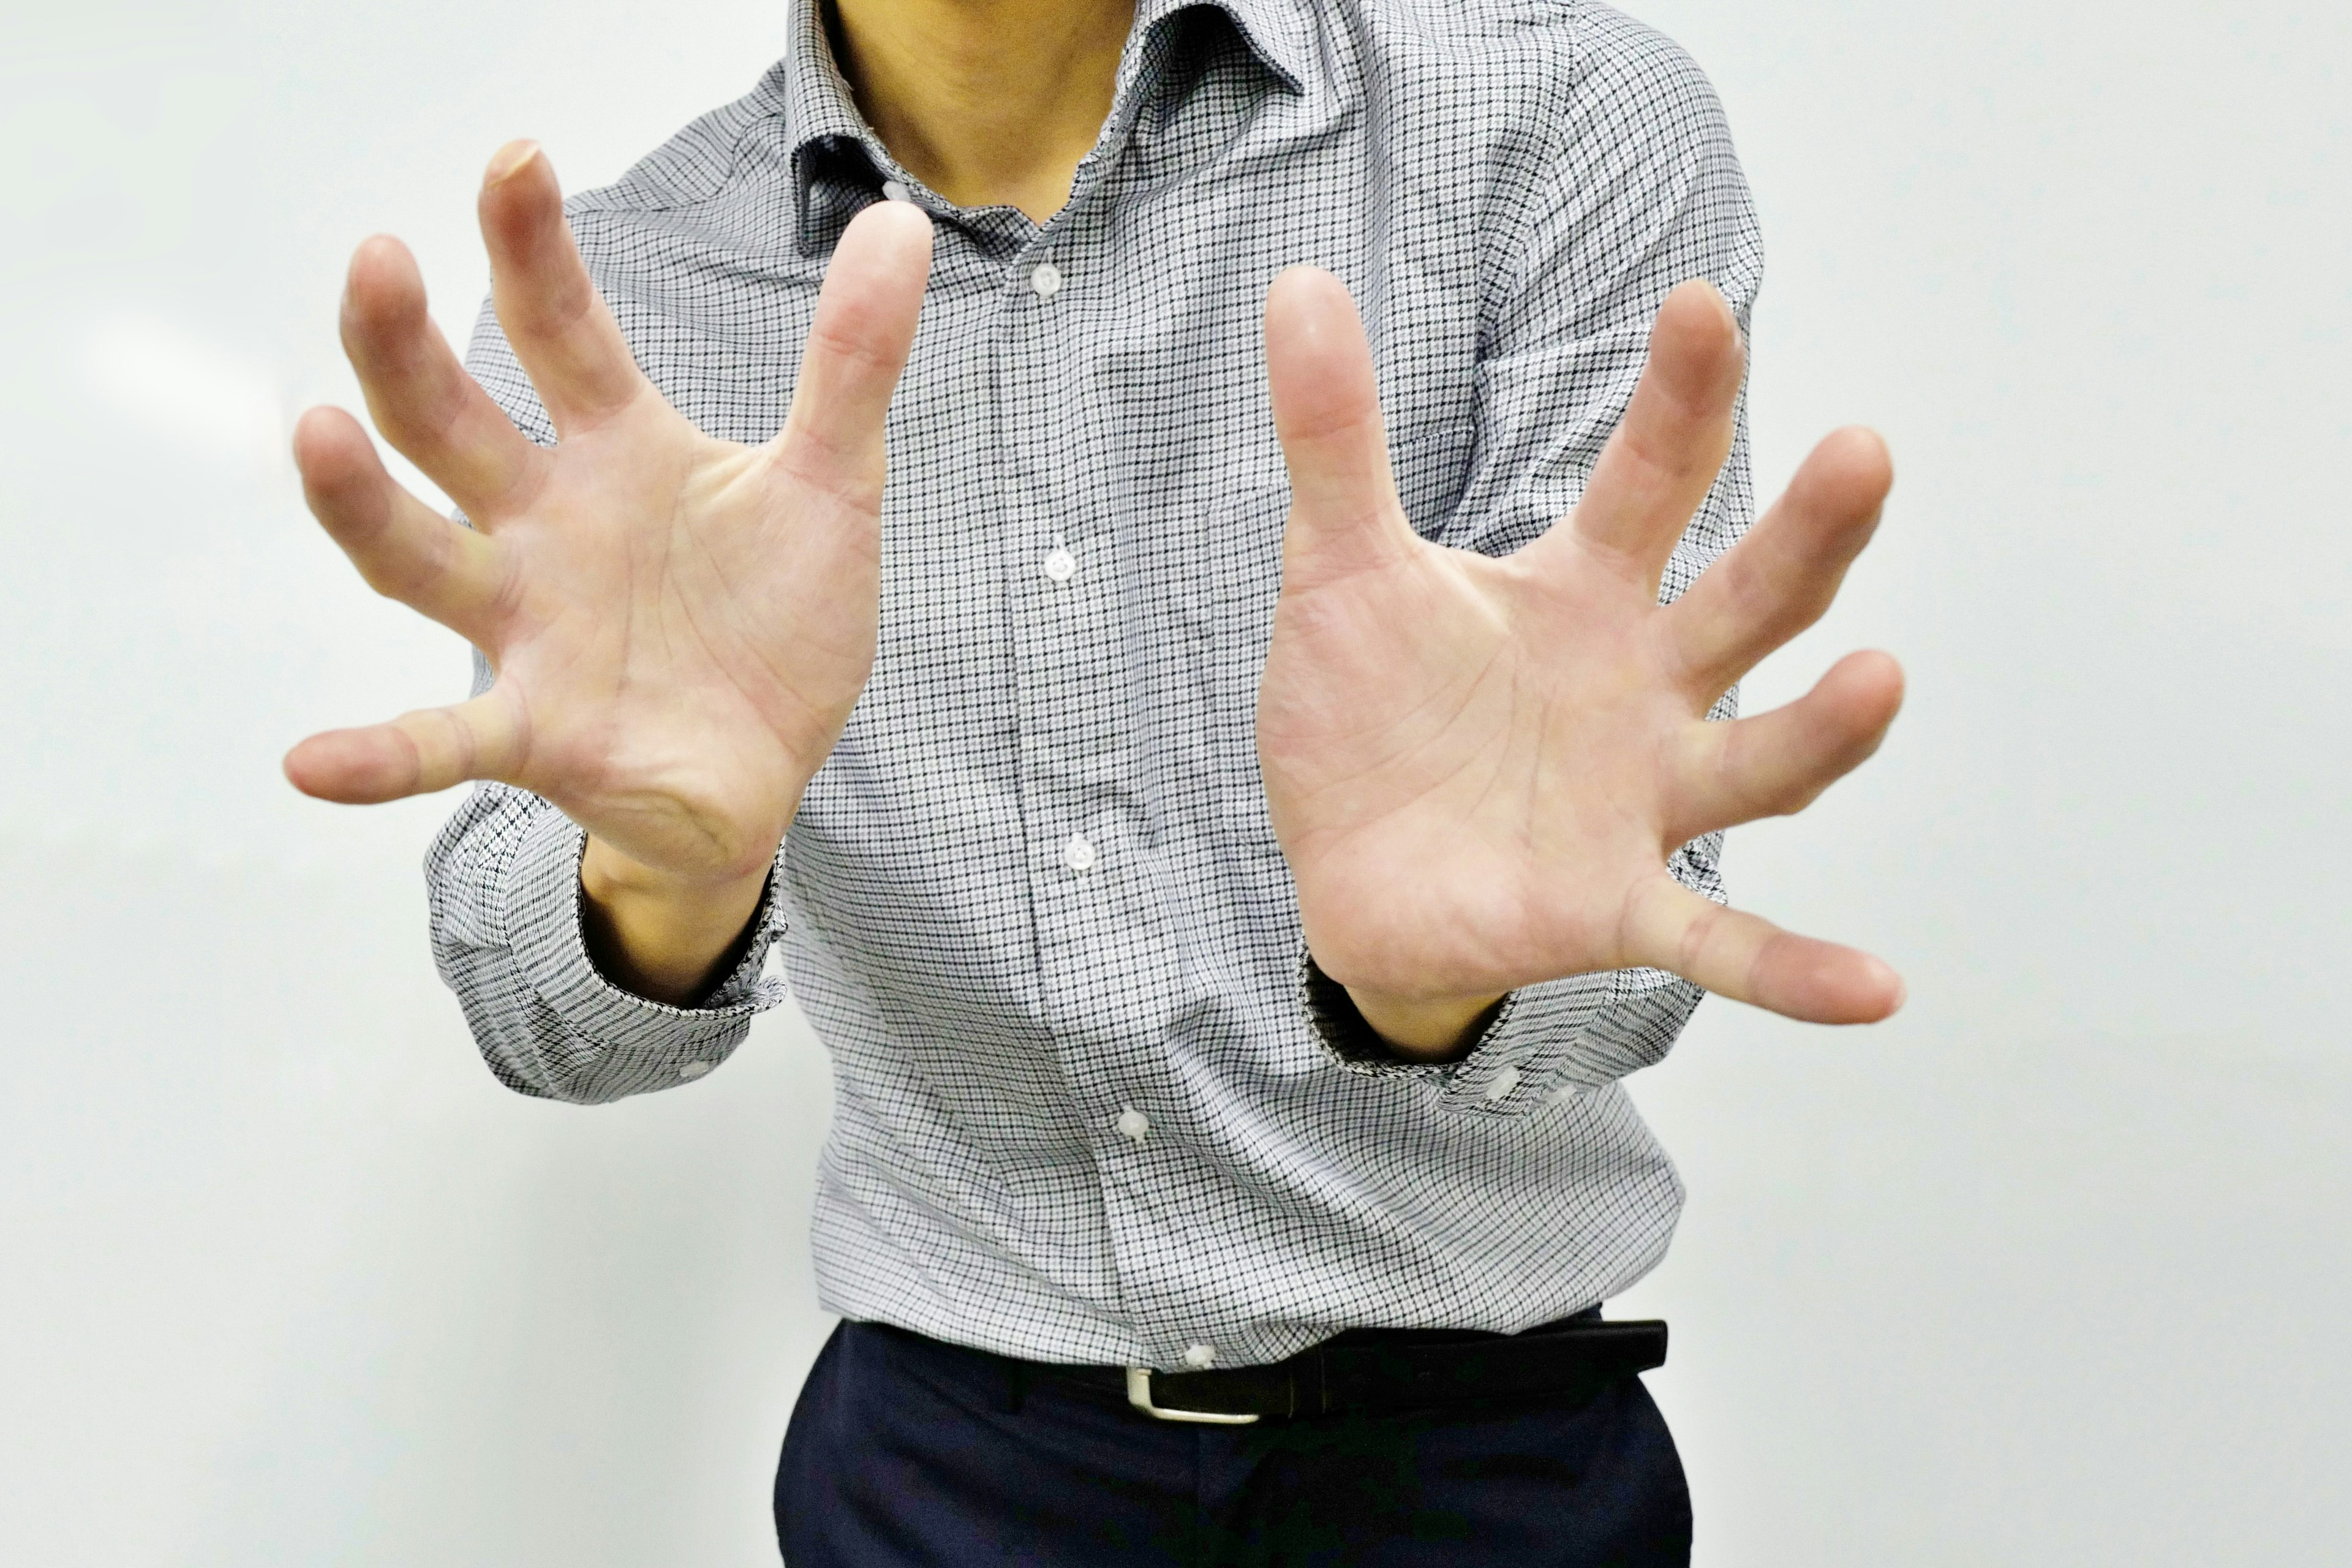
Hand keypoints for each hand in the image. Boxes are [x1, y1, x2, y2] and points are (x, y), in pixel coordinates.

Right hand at [285, 144, 931, 909]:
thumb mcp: (832, 483)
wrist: (773, 762)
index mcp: (614, 451)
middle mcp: (543, 526)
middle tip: (378, 259)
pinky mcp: (534, 730)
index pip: (559, 331)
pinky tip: (308, 764)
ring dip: (362, 502)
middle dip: (405, 345)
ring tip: (321, 434)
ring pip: (418, 558)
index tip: (516, 159)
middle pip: (450, 422)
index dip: (533, 248)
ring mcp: (527, 627)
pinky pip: (441, 743)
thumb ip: (853, 362)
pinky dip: (378, 756)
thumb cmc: (776, 619)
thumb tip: (900, 223)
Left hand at [1256, 270, 1904, 1043]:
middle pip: (1747, 603)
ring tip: (1882, 678)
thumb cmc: (1367, 712)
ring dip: (1824, 728)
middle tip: (1865, 453)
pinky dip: (1796, 967)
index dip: (1682, 396)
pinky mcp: (1617, 907)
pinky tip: (1879, 989)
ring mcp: (1645, 798)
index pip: (1652, 480)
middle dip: (1807, 535)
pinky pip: (1722, 944)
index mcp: (1585, 592)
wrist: (1345, 867)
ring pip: (1759, 761)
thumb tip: (1297, 283)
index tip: (1699, 308)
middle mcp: (1644, 686)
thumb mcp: (1341, 567)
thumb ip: (1335, 437)